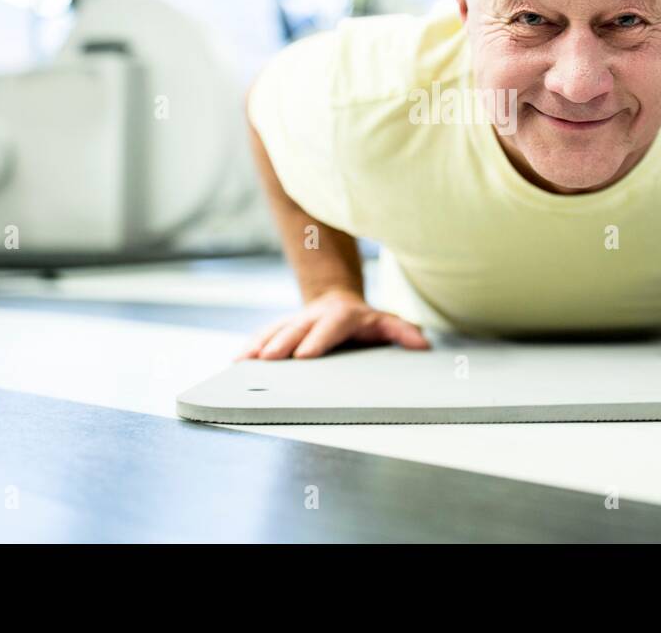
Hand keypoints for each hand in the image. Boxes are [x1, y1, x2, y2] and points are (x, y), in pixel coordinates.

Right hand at [237, 288, 430, 359]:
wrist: (337, 300)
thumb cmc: (363, 321)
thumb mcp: (385, 323)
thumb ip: (402, 332)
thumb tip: (422, 345)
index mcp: (343, 316)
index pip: (331, 325)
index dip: (318, 338)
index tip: (305, 354)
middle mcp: (316, 316)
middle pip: (298, 327)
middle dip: (282, 343)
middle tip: (268, 358)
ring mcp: (298, 320)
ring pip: (277, 329)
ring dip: (261, 344)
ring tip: (245, 360)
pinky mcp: (283, 328)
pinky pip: (265, 334)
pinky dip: (251, 346)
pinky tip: (238, 360)